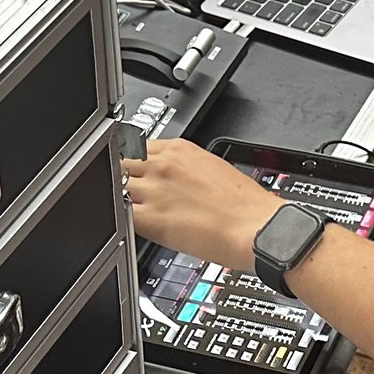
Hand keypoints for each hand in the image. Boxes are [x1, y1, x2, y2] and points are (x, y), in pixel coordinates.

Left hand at [122, 139, 283, 273]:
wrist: (258, 228)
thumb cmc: (246, 205)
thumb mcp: (213, 168)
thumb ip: (184, 167)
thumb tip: (171, 176)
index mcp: (180, 149)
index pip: (136, 145)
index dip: (131, 160)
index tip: (131, 171)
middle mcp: (164, 164)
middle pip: (121, 161)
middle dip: (121, 176)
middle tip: (126, 191)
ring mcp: (155, 190)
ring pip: (116, 186)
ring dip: (119, 197)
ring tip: (128, 209)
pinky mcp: (151, 218)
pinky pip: (120, 213)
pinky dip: (120, 219)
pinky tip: (129, 226)